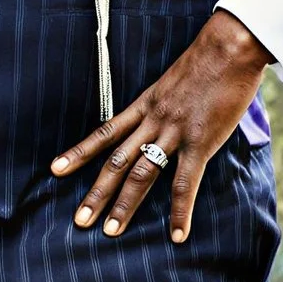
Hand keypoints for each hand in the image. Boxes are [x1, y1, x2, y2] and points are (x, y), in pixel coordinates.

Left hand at [50, 9, 271, 243]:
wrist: (227, 47)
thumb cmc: (206, 62)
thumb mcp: (174, 83)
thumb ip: (166, 106)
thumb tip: (164, 122)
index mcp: (144, 105)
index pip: (104, 132)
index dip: (79, 152)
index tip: (55, 169)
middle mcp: (151, 120)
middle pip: (116, 161)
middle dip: (96, 192)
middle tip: (78, 220)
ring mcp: (173, 131)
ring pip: (141, 174)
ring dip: (125, 206)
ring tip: (110, 232)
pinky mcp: (199, 141)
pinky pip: (186, 181)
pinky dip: (180, 211)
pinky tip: (177, 234)